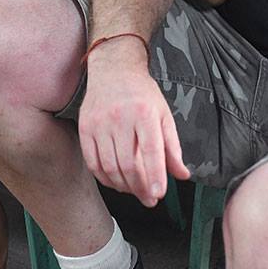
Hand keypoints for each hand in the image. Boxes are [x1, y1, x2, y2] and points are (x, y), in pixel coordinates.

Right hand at [77, 37, 189, 207]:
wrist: (113, 69)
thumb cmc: (142, 94)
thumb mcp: (163, 115)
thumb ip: (172, 146)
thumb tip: (182, 175)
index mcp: (144, 113)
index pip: (150, 150)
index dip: (155, 175)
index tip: (159, 194)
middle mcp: (120, 117)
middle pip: (128, 164)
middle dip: (140, 187)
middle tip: (149, 199)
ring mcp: (99, 123)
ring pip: (109, 166)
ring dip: (123, 186)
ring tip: (134, 190)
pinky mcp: (85, 127)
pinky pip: (92, 161)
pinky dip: (104, 178)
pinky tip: (115, 182)